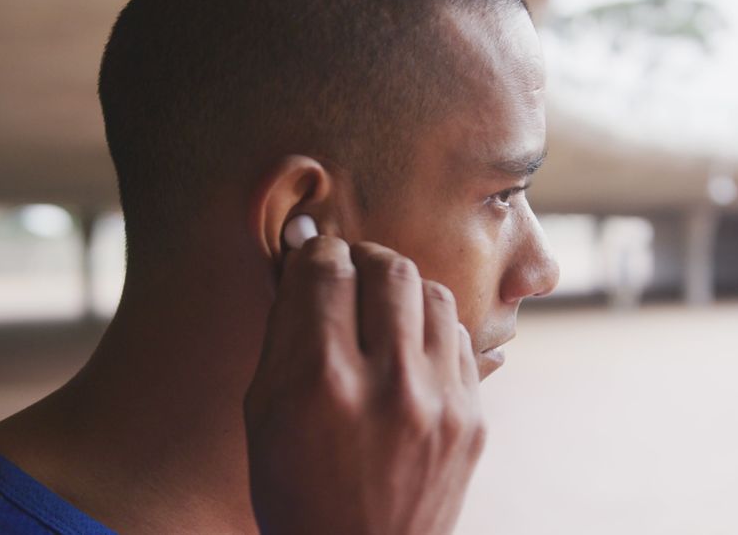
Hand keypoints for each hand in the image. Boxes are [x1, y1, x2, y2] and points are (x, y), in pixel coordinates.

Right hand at [244, 236, 484, 534]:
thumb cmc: (294, 487)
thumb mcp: (264, 411)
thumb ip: (284, 327)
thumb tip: (303, 249)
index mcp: (320, 382)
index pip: (327, 268)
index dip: (315, 252)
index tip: (313, 258)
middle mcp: (387, 385)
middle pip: (389, 267)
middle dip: (362, 258)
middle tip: (347, 273)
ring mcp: (440, 403)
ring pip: (432, 293)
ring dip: (401, 289)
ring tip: (380, 309)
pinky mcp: (473, 419)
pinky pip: (460, 337)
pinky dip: (430, 330)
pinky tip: (407, 350)